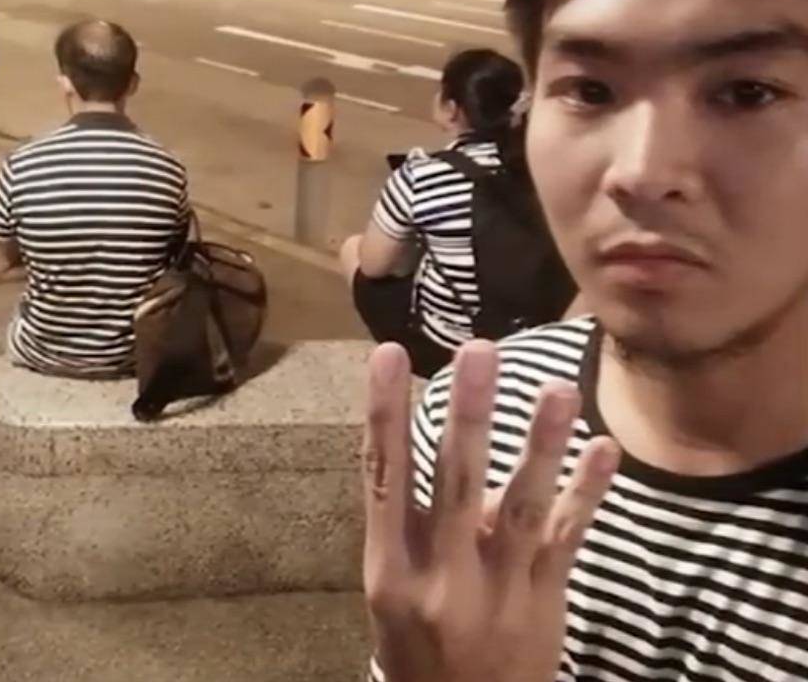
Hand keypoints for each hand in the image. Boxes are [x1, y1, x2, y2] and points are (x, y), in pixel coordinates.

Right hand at [363, 340, 619, 681]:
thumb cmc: (416, 637)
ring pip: (524, 508)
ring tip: (558, 389)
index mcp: (392, 567)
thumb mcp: (391, 585)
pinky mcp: (545, 601)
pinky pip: (568, 539)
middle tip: (480, 351)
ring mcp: (501, 590)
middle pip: (457, 484)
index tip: (387, 352)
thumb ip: (405, 519)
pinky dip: (587, 492)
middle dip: (470, 414)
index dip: (384, 413)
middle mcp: (444, 576)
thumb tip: (422, 439)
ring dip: (542, 445)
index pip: (383, 476)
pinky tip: (605, 448)